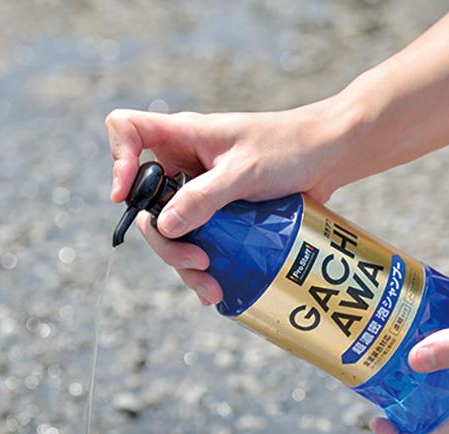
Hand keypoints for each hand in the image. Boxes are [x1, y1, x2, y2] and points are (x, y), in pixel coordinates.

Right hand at [106, 102, 352, 304]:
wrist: (332, 155)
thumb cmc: (289, 148)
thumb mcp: (244, 172)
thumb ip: (204, 198)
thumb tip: (165, 226)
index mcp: (182, 137)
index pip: (126, 130)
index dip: (117, 160)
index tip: (124, 196)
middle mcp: (185, 165)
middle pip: (147, 203)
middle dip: (164, 240)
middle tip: (196, 259)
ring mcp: (202, 192)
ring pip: (173, 232)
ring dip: (185, 263)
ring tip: (212, 286)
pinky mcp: (222, 215)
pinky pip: (200, 243)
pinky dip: (205, 268)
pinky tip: (218, 288)